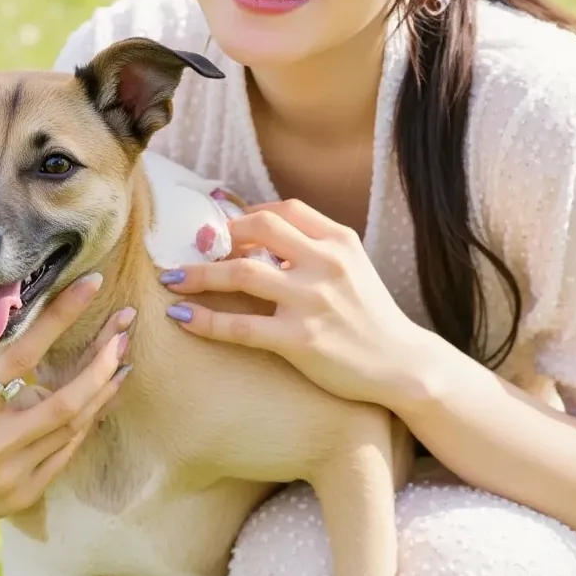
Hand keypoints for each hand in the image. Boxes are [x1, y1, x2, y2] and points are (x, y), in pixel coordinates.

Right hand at [0, 274, 133, 529]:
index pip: (19, 358)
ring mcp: (14, 472)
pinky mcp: (29, 492)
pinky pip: (69, 450)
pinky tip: (104, 394)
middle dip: (99, 364)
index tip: (89, 285)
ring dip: (103, 389)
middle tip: (124, 329)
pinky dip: (89, 419)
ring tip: (122, 356)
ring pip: (73, 426)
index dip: (57, 319)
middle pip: (63, 401)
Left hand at [160, 199, 414, 404]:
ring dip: (198, 274)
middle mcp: (326, 264)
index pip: (286, 210)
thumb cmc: (372, 317)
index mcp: (340, 242)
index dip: (249, 215)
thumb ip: (317, 249)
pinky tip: (183, 318)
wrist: (403, 365)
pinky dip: (205, 320)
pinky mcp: (300, 340)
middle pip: (258, 229)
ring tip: (172, 279)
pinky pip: (239, 326)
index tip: (228, 230)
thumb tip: (262, 240)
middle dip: (219, 236)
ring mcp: (312, 301)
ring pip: (240, 273)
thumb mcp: (355, 268)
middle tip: (197, 249)